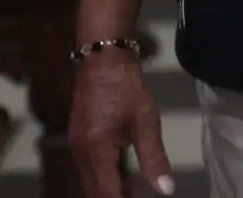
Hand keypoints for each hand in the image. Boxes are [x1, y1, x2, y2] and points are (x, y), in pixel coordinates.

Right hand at [69, 50, 173, 196]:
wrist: (102, 59)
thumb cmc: (127, 88)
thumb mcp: (146, 121)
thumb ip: (154, 158)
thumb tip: (166, 189)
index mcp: (96, 151)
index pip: (106, 192)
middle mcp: (80, 154)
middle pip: (94, 190)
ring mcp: (76, 145)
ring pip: (90, 180)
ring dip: (108, 189)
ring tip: (131, 194)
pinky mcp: (78, 137)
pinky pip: (88, 167)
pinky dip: (103, 176)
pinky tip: (120, 176)